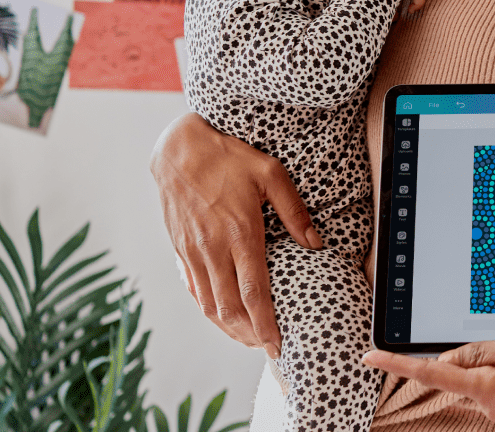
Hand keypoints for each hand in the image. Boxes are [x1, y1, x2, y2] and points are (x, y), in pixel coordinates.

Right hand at [149, 113, 320, 357]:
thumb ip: (294, 211)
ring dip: (228, 327)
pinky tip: (221, 314)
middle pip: (230, 308)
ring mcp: (192, 251)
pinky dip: (208, 309)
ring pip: (209, 304)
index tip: (277, 343)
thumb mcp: (270, 173)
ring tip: (248, 337)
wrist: (179, 149)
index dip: (266, 324)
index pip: (254, 292)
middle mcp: (213, 248)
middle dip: (249, 334)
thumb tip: (316, 243)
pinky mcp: (179, 249)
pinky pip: (193, 289)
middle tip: (267, 346)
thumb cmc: (229, 156)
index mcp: (239, 233)